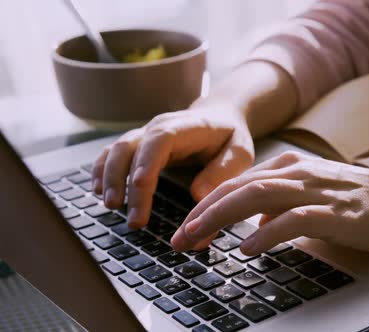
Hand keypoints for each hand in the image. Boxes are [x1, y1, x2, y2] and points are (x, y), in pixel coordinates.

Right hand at [91, 98, 254, 227]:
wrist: (220, 116)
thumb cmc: (230, 137)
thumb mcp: (239, 152)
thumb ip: (222, 172)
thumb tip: (199, 196)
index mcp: (186, 126)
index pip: (160, 140)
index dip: (147, 161)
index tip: (139, 185)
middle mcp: (159, 126)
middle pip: (131, 148)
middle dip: (125, 181)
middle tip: (132, 218)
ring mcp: (145, 134)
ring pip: (116, 150)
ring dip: (109, 177)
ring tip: (111, 206)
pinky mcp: (138, 144)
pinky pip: (112, 154)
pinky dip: (101, 170)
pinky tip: (98, 191)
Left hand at [171, 151, 368, 254]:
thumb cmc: (363, 200)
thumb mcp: (315, 195)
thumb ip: (284, 205)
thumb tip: (254, 223)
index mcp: (292, 168)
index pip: (238, 183)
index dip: (206, 205)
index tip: (186, 228)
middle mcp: (299, 174)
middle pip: (239, 188)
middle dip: (203, 214)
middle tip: (179, 239)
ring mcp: (317, 191)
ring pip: (258, 198)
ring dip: (221, 220)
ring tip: (197, 240)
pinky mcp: (336, 213)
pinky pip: (293, 219)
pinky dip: (266, 233)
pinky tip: (246, 247)